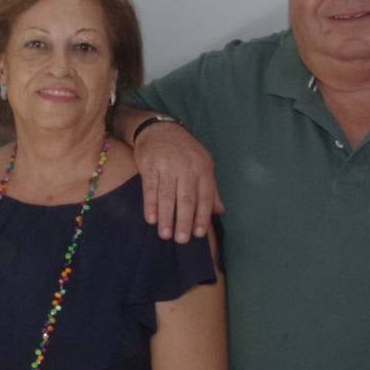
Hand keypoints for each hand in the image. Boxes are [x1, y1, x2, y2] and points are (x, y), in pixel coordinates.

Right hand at [133, 121, 222, 241]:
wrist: (159, 130)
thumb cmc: (184, 151)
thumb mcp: (203, 164)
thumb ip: (211, 189)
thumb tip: (220, 211)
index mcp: (203, 168)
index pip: (205, 196)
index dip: (202, 216)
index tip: (199, 234)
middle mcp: (186, 168)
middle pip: (186, 198)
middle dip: (184, 221)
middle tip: (182, 240)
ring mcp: (167, 166)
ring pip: (167, 196)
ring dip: (166, 217)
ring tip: (165, 235)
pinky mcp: (149, 166)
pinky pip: (150, 188)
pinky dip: (150, 205)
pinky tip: (151, 219)